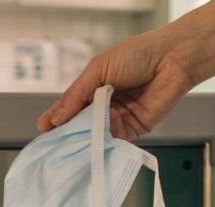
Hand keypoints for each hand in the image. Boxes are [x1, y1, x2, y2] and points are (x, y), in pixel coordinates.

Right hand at [36, 30, 195, 139]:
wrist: (172, 60)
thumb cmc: (136, 56)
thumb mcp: (98, 70)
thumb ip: (77, 95)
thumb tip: (56, 117)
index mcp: (94, 87)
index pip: (70, 106)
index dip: (56, 117)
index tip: (43, 130)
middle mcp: (105, 105)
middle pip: (81, 123)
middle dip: (68, 132)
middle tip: (54, 143)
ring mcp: (119, 118)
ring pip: (97, 134)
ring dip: (86, 138)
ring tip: (72, 143)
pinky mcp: (135, 129)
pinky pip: (116, 140)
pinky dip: (105, 141)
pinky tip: (95, 141)